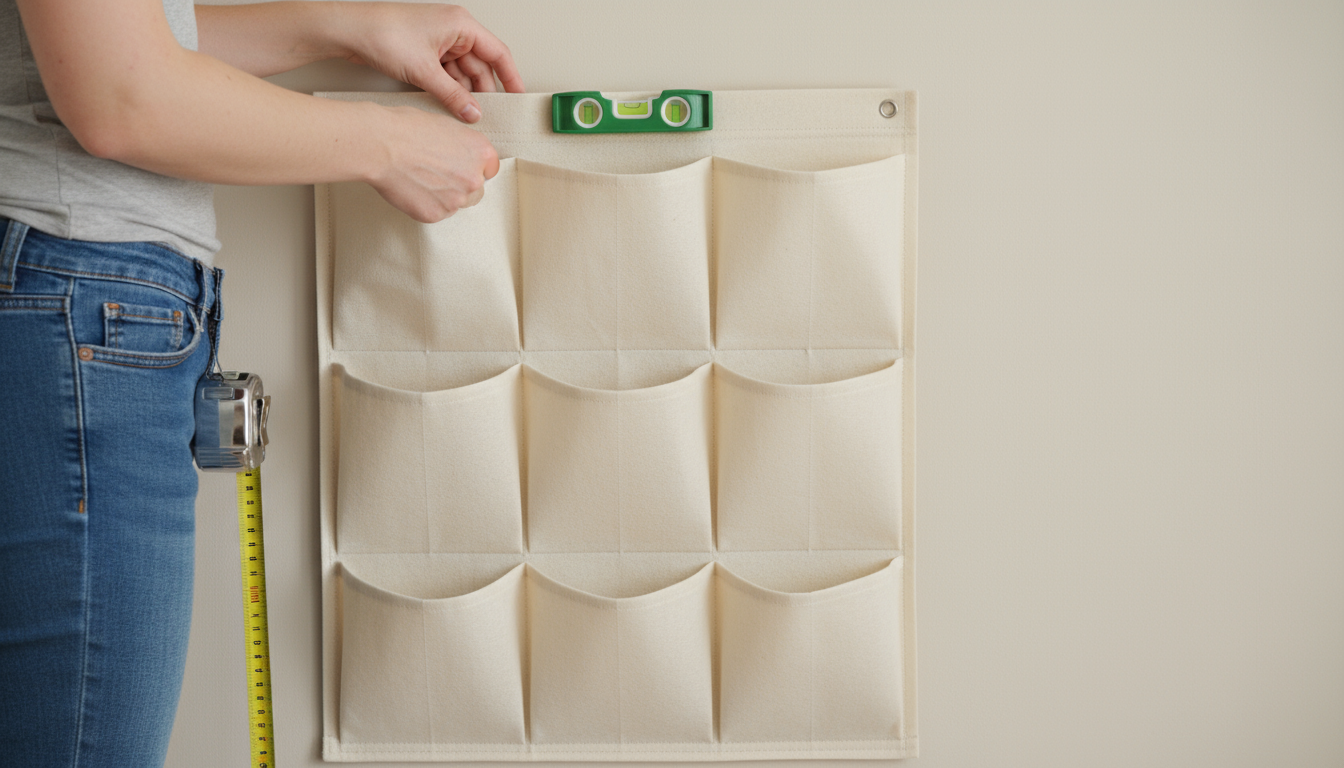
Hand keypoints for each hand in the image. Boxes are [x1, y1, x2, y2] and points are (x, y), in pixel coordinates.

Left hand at [340, 3, 524, 122]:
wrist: (349, 32)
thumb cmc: (383, 33)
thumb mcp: (424, 71)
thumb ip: (453, 95)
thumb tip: (472, 112)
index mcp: (461, 24)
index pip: (498, 53)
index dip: (511, 77)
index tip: (518, 97)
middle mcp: (453, 31)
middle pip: (480, 66)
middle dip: (483, 91)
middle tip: (488, 115)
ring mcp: (439, 41)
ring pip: (462, 73)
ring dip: (464, 93)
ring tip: (466, 115)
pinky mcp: (426, 52)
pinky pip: (447, 75)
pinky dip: (449, 90)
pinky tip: (449, 106)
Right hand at [369, 105, 500, 222]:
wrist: (381, 146)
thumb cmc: (407, 128)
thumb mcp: (445, 126)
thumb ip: (463, 145)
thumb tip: (463, 154)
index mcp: (481, 152)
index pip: (490, 168)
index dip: (474, 166)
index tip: (462, 166)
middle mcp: (474, 179)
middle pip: (477, 189)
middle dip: (462, 184)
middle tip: (438, 174)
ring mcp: (456, 200)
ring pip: (457, 203)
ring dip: (446, 196)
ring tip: (422, 179)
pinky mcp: (436, 214)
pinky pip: (437, 212)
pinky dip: (427, 204)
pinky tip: (413, 188)